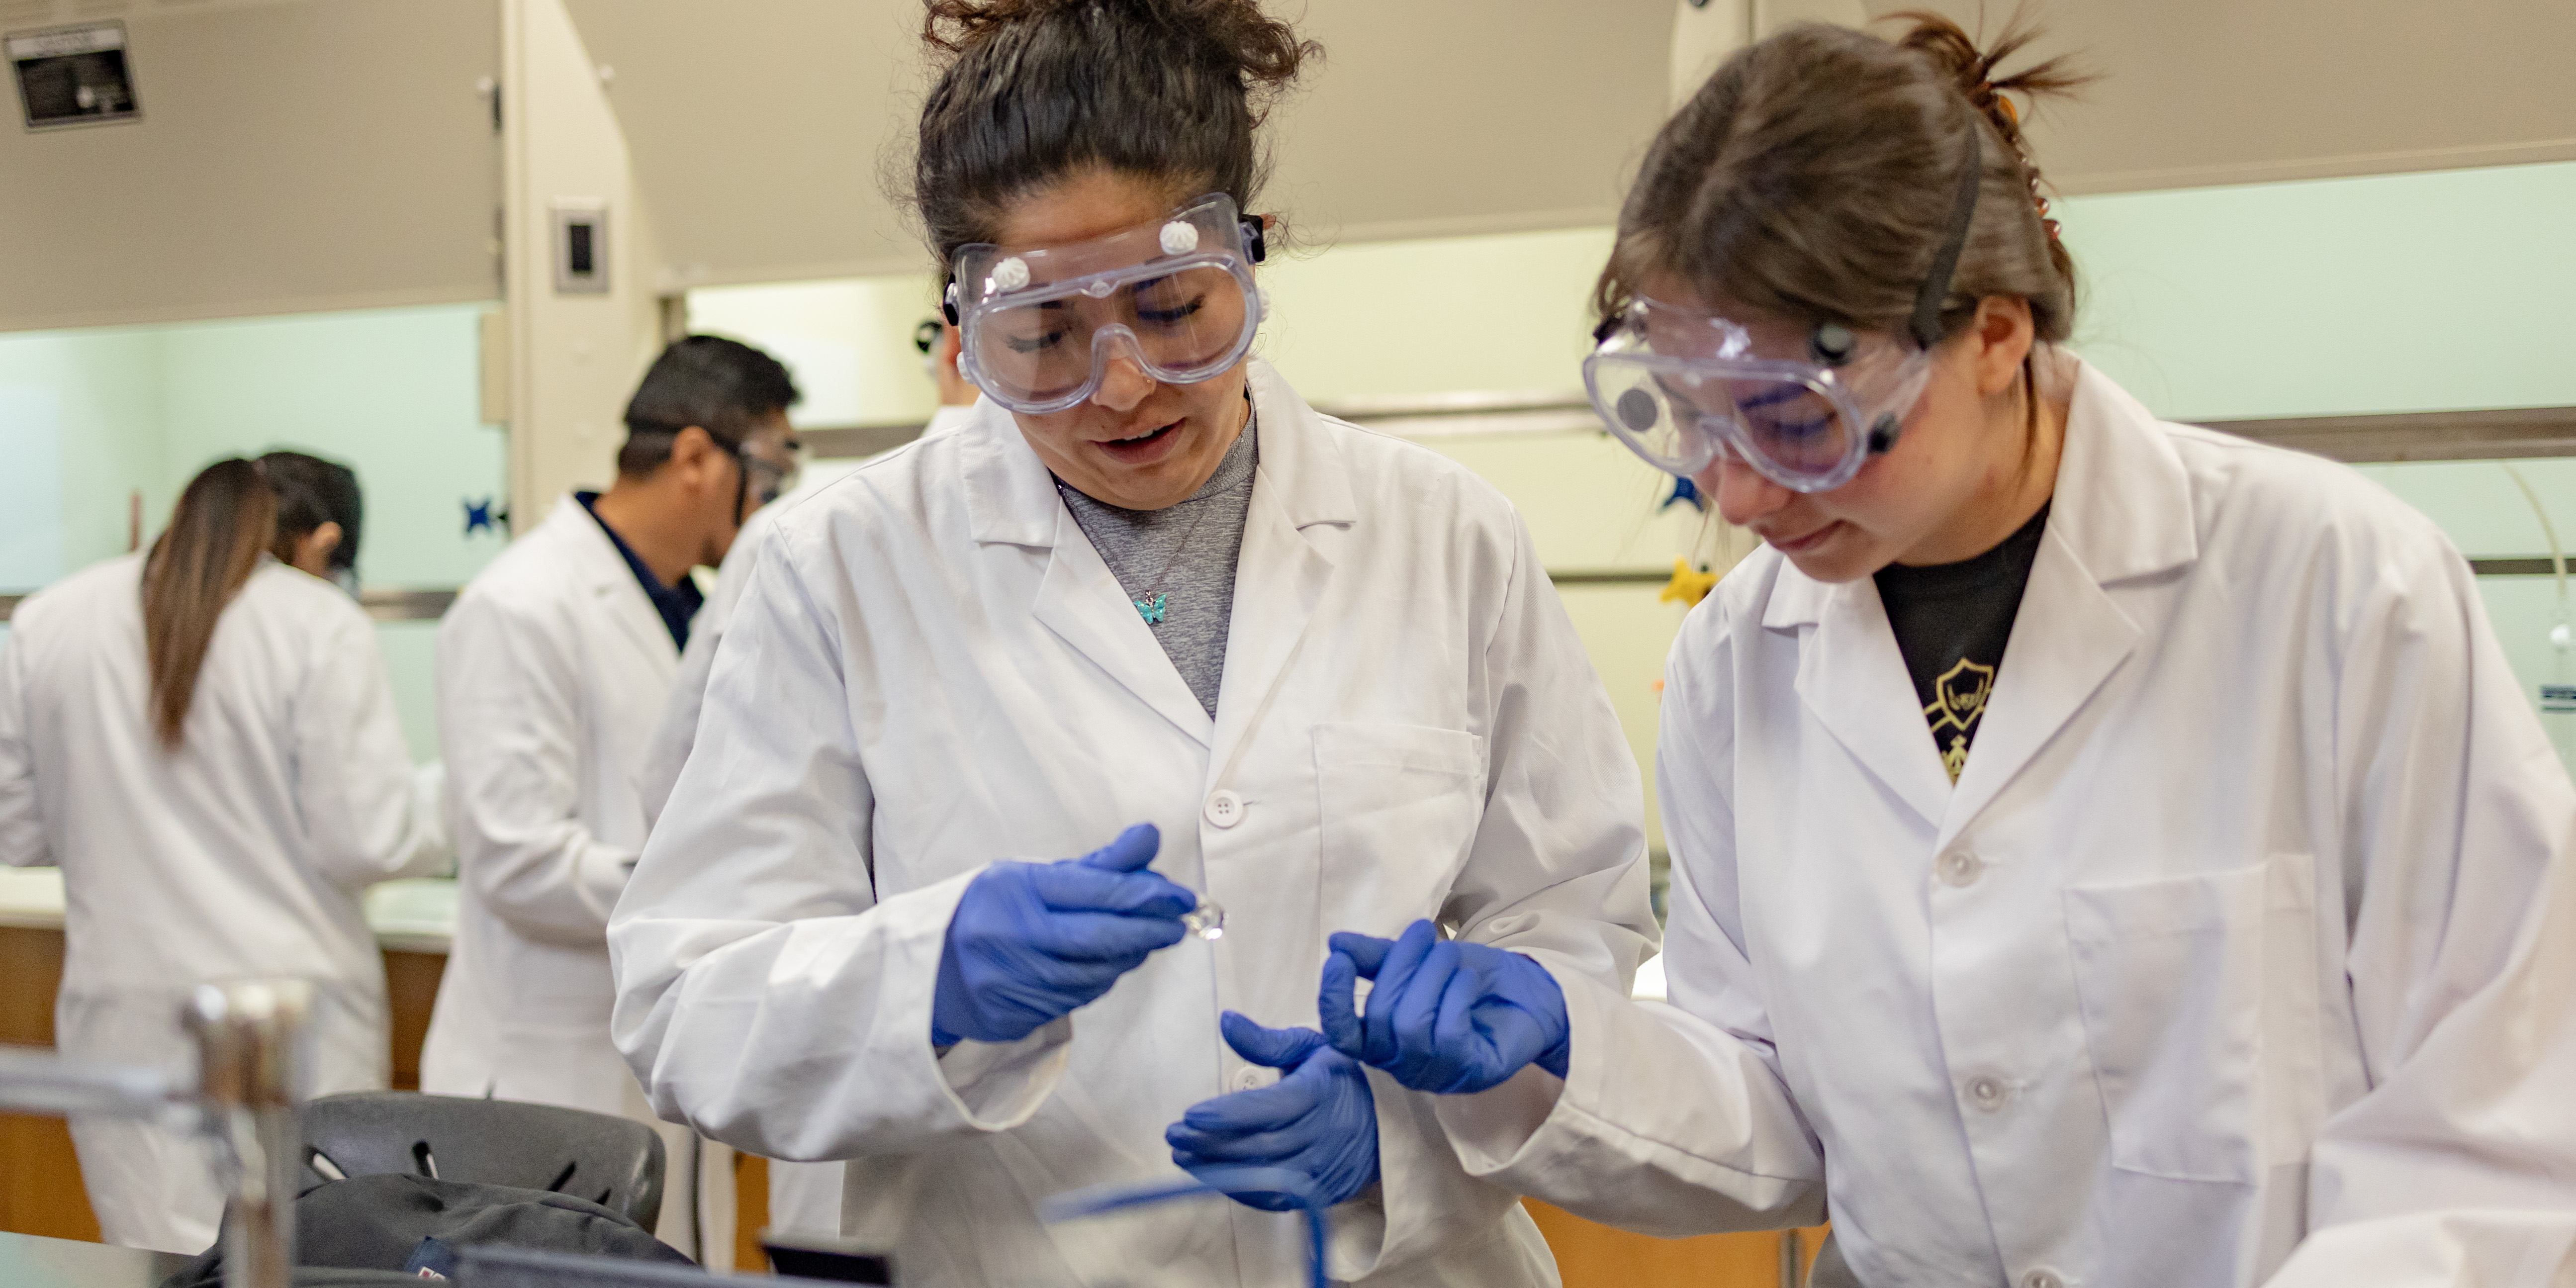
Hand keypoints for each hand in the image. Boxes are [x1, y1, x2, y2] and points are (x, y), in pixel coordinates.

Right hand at [931, 823, 1194, 1045]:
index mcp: (1016, 890)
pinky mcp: (1016, 1016)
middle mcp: (1014, 937)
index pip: (1095, 890)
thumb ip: (1096, 864)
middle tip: (1179, 924)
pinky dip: (1101, 978)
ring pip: (1096, 973)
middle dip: (1149, 931)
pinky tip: (1109, 964)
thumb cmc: (989, 912)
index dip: (1146, 893)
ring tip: (1145, 940)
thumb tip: (1150, 838)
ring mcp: (1014, 982)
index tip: (1181, 896)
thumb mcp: (1031, 876)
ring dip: (1129, 956)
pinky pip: (1077, 999)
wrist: (928, 968)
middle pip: (1101, 938)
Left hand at [1165, 1013, 1379, 1210]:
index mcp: (1321, 1093)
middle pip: (1260, 1146)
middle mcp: (1324, 1135)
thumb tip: (1225, 1019)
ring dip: (1217, 1169)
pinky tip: (1210, 1175)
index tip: (1190, 1114)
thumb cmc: (1338, 1076)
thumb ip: (1265, 1040)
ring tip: (1182, 1156)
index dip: (1229, 1114)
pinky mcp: (1321, 1193)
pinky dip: (1239, 1190)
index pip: (1271, 1108)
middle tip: (1172, 1135)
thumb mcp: (1310, 1046)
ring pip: (1263, 1175)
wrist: (1386, 1121)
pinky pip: (1274, 1199)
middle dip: (1210, 1143)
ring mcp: (1324, 1169)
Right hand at [1319, 919, 1569, 1093]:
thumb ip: (1378, 957)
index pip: (1342, 1032)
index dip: (1333, 1000)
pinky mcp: (1469, 1073)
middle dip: (1401, 966)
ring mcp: (1434, 1072)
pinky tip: (1468, 981)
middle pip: (1381, 1017)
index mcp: (1380, 1037)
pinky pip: (1448, 1034)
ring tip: (1450, 954)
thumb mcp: (1419, 960)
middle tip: (1425, 933)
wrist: (1524, 995)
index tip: (1338, 960)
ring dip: (1431, 977)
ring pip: (1411, 1026)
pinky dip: (1456, 996)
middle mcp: (1400, 1062)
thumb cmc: (1464, 980)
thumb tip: (1337, 943)